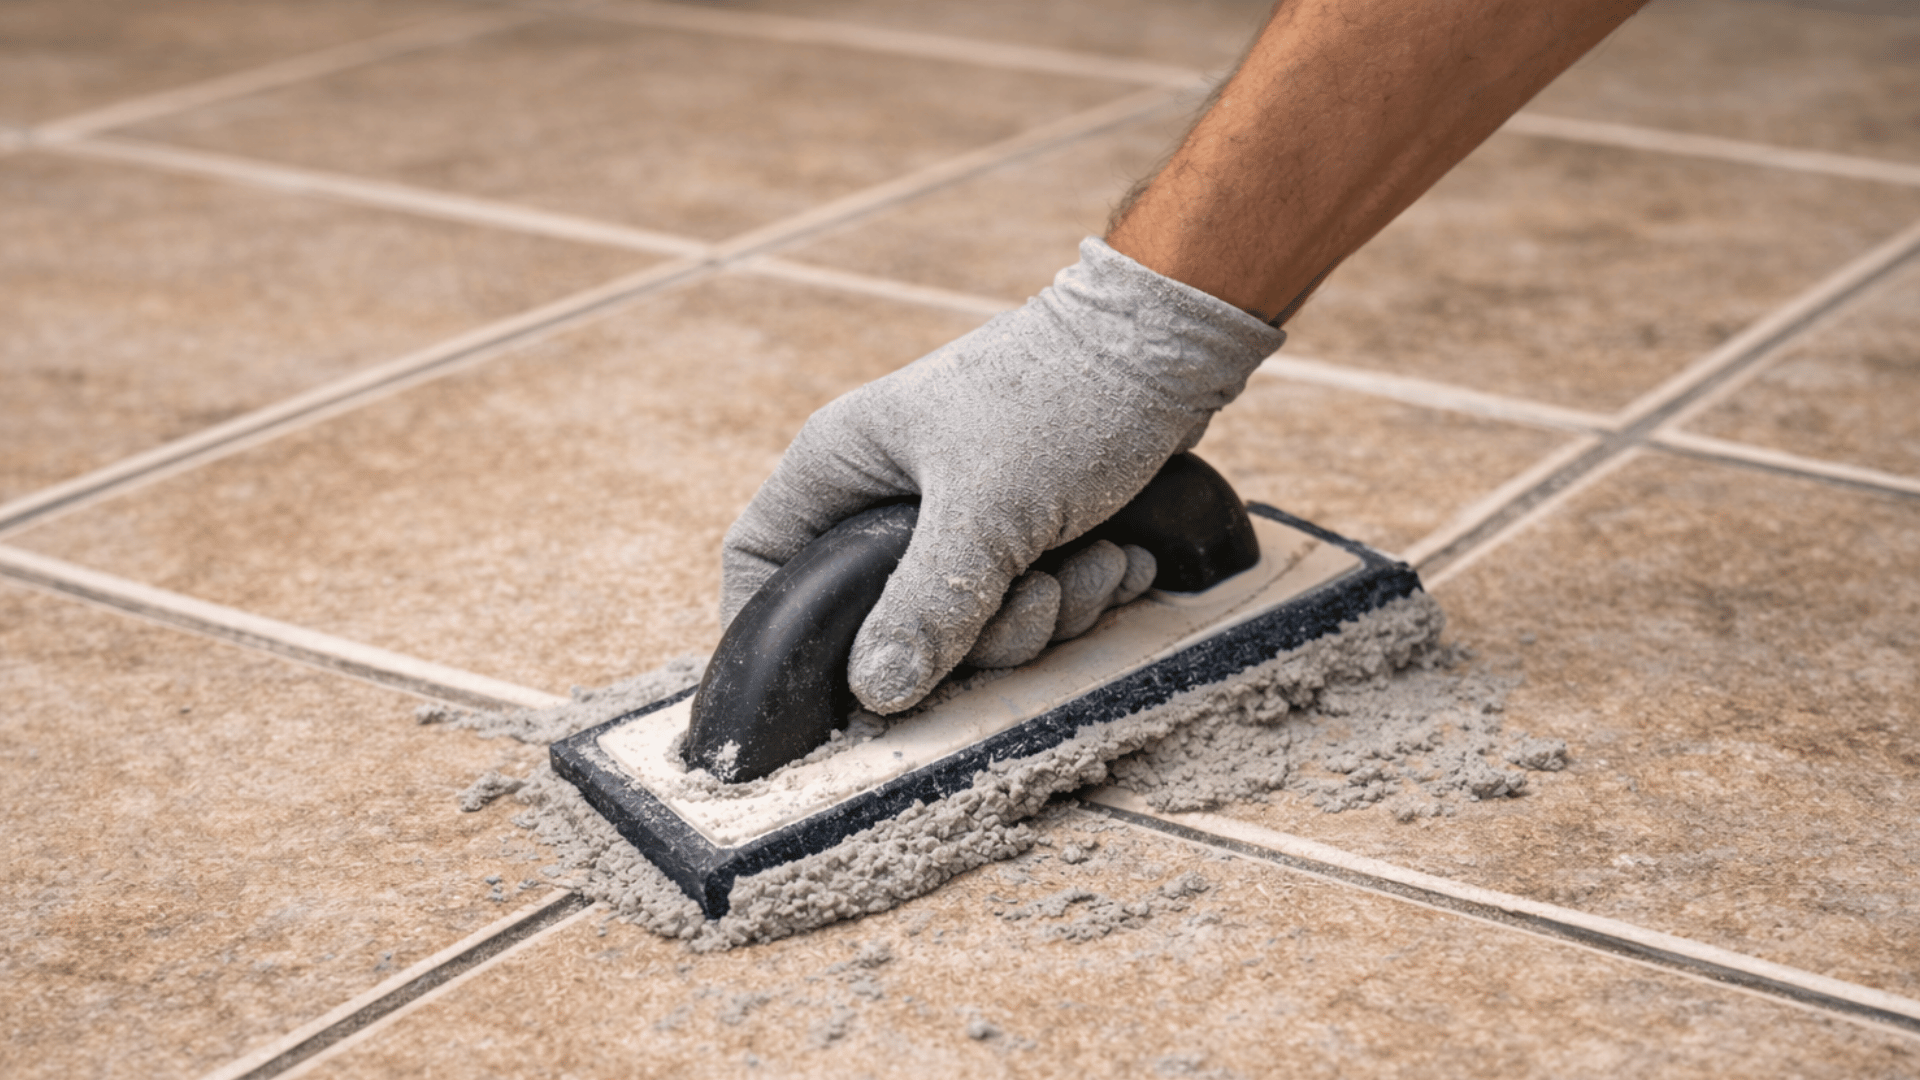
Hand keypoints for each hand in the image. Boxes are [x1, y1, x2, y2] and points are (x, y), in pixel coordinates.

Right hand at [720, 238, 1282, 713]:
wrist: (1170, 349)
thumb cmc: (1061, 396)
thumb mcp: (988, 511)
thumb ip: (927, 606)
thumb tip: (875, 691)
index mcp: (844, 464)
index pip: (762, 555)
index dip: (768, 625)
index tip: (809, 690)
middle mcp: (889, 490)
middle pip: (886, 616)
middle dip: (976, 633)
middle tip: (1033, 602)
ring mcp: (958, 509)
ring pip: (969, 618)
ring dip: (1046, 614)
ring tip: (1095, 562)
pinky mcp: (1023, 524)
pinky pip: (1028, 598)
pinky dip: (1080, 592)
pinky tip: (1120, 557)